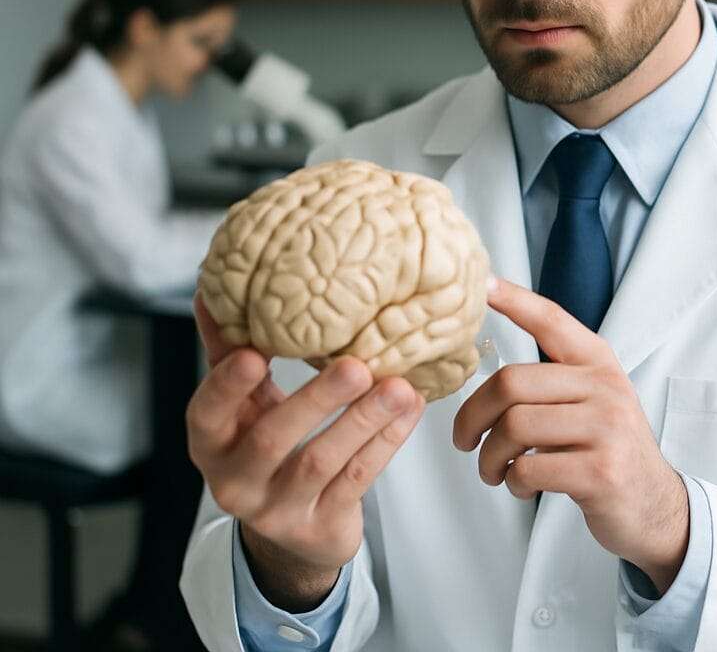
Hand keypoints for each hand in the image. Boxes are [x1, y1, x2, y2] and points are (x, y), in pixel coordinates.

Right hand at [186, 295, 424, 608]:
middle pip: (272, 439)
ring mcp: (279, 509)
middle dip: (316, 400)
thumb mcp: (243, 402)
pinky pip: (358, 479)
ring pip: (322, 462)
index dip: (226, 387)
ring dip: (364, 421)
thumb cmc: (265, 441)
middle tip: (355, 367)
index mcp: (211, 442)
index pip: (207, 414)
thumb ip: (229, 349)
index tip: (253, 354)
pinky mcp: (322, 526)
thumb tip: (212, 287)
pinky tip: (410, 408)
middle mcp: (237, 481)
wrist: (291, 528)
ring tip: (398, 388)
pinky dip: (387, 440)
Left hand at [452, 277, 688, 594]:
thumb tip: (491, 376)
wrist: (655, 505)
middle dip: (473, 415)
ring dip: (489, 458)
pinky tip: (520, 486)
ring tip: (493, 470)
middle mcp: (604, 387)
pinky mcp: (600, 472)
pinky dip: (511, 482)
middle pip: (511, 382)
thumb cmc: (606, 448)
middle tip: (464, 440)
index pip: (550, 320)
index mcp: (598, 362)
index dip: (514, 300)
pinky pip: (528, 469)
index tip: (482, 283)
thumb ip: (553, 379)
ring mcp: (606, 429)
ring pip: (514, 427)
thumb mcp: (593, 400)